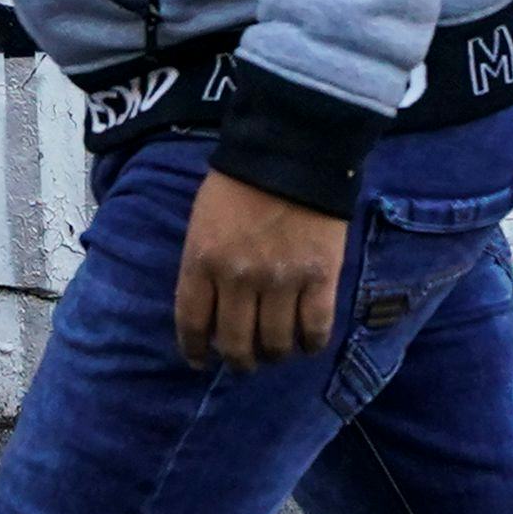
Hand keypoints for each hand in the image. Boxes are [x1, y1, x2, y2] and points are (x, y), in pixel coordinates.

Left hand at [171, 170, 349, 371]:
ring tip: (276, 352)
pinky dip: (310, 344)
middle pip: (236, 343)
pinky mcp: (320, 279)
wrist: (291, 151)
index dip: (195, 349)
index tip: (199, 361)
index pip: (192, 322)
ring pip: (276, 344)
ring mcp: (281, 282)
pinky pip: (315, 329)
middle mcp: (238, 279)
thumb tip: (209, 305)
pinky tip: (307, 344)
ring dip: (274, 355)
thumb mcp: (201, 220)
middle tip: (245, 362)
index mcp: (201, 260)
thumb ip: (203, 262)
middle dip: (239, 361)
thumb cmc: (239, 181)